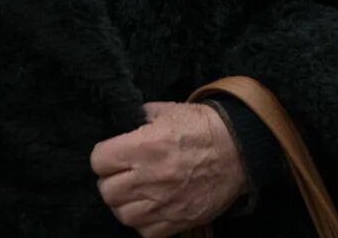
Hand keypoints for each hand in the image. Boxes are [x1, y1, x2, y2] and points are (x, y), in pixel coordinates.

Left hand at [91, 102, 246, 237]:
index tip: (111, 155)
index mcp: (145, 146)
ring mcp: (165, 202)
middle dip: (111, 181)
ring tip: (135, 192)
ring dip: (125, 204)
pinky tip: (151, 207)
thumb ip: (137, 120)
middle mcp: (151, 176)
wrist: (238, 151)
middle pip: (107, 191)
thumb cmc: (201, 128)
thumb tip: (119, 129)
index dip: (103, 157)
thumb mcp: (166, 111)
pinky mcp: (179, 220)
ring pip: (123, 215)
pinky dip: (144, 222)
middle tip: (122, 174)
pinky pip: (146, 232)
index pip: (99, 161)